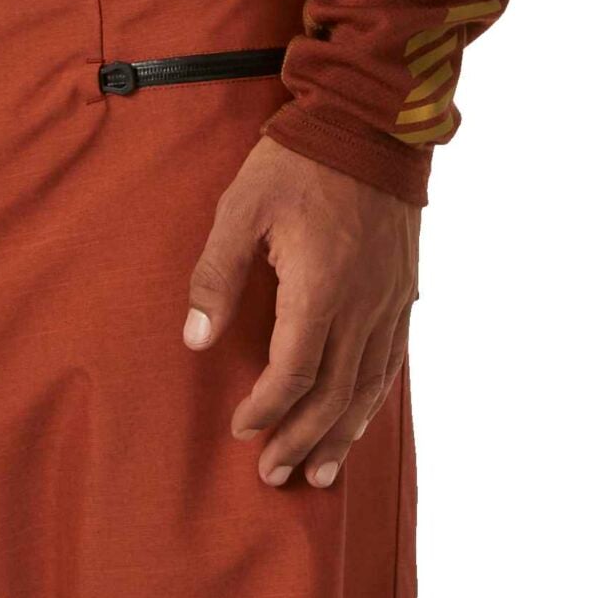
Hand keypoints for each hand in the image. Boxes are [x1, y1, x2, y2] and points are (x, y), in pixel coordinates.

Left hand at [182, 132, 419, 487]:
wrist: (368, 123)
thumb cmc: (297, 162)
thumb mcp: (241, 207)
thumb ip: (217, 274)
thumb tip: (194, 338)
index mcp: (320, 287)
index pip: (293, 373)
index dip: (266, 409)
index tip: (241, 429)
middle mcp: (361, 305)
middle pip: (333, 395)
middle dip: (300, 440)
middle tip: (273, 474)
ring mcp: (389, 301)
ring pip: (368, 388)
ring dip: (341, 435)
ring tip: (319, 473)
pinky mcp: (403, 291)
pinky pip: (392, 363)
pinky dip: (373, 402)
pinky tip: (359, 420)